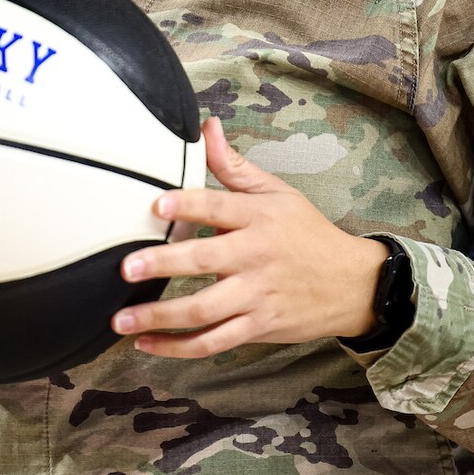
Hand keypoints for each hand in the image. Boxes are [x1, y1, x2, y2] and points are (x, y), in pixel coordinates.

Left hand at [111, 117, 389, 357]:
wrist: (352, 285)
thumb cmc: (307, 234)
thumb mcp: (278, 193)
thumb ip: (234, 166)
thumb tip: (207, 127)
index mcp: (260, 218)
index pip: (219, 207)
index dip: (188, 204)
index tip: (156, 204)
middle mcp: (256, 256)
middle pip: (206, 262)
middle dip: (164, 265)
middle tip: (128, 267)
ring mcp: (256, 296)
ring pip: (204, 310)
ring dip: (160, 316)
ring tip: (121, 317)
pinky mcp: (257, 327)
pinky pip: (213, 342)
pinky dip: (178, 347)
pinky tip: (147, 343)